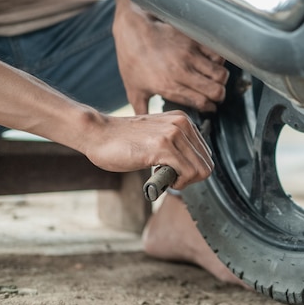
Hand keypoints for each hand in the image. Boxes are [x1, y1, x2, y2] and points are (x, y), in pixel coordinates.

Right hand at [82, 110, 212, 188]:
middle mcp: (182, 124)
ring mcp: (173, 134)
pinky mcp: (163, 146)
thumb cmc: (123, 140)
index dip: (191, 170)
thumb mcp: (159, 136)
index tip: (173, 171)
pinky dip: (177, 183)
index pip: (206, 155)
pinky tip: (159, 177)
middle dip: (190, 178)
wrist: (97, 133)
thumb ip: (178, 146)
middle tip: (170, 178)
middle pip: (207, 165)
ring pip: (200, 170)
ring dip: (183, 182)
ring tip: (164, 176)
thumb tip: (195, 167)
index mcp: (184, 121)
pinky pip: (187, 173)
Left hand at [113, 0, 228, 114]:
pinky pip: (217, 55)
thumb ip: (143, 111)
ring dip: (220, 80)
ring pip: (220, 74)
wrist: (132, 29)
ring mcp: (190, 55)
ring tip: (214, 79)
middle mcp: (182, 72)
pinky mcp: (194, 41)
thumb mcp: (133, 90)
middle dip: (218, 96)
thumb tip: (146, 129)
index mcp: (169, 86)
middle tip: (214, 95)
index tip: (209, 107)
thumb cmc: (131, 59)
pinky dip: (218, 61)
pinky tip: (211, 63)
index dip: (209, 108)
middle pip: (217, 91)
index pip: (202, 103)